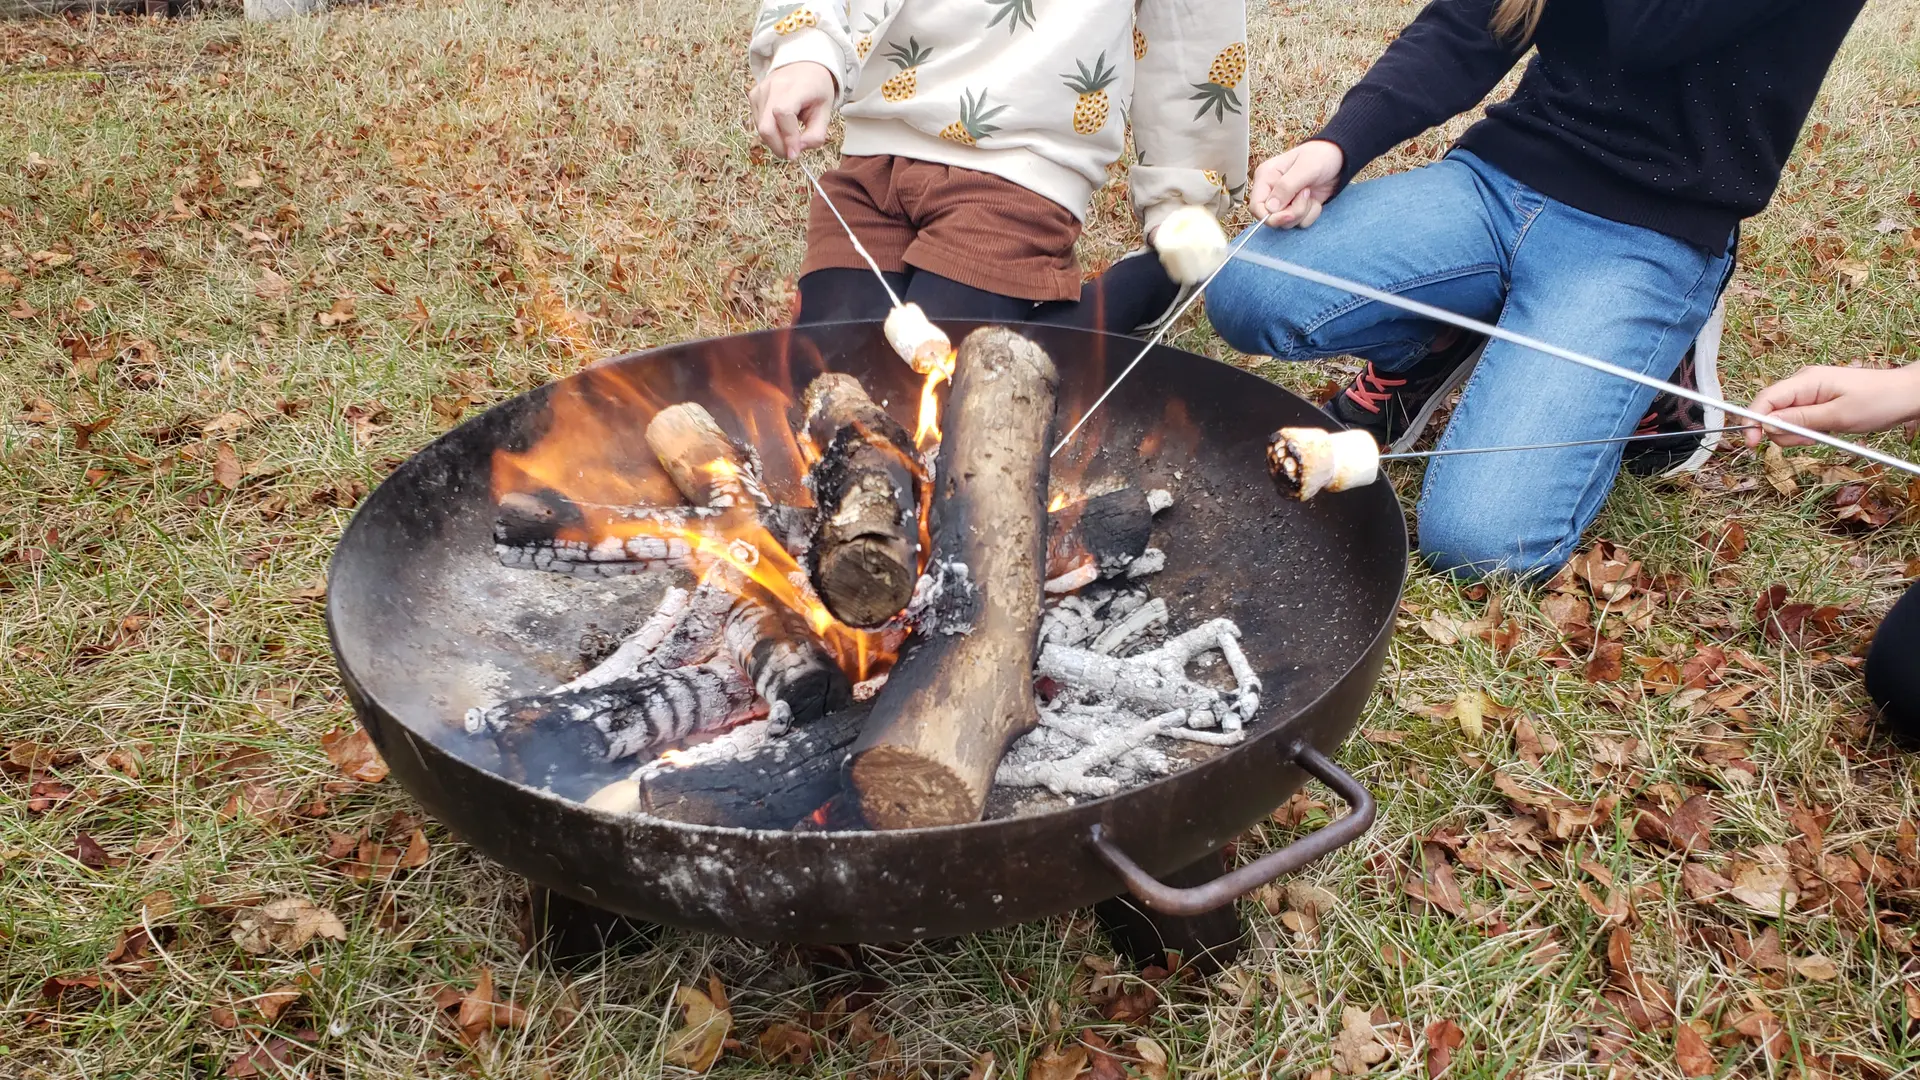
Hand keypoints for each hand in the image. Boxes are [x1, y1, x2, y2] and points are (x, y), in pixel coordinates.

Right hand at [750, 61, 836, 159]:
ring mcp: (760, 90)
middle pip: (766, 127)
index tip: (795, 155)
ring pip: (760, 129)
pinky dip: (770, 131)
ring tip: (791, 132)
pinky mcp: (753, 95)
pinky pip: (758, 123)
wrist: (804, 66)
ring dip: (776, 140)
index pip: (783, 114)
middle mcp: (773, 86)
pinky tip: (782, 123)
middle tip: (792, 153)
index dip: (787, 137)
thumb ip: (815, 135)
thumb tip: (796, 151)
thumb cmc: (817, 90)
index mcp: (795, 87)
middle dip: (778, 147)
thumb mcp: (825, 112)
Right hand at [1249, 140, 1344, 228]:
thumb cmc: (1321, 156)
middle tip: (1306, 194)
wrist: (1340, 159)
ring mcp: (1285, 201)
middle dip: (1292, 212)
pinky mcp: (1297, 208)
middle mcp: (1272, 191)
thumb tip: (1270, 208)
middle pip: (1272, 218)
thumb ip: (1286, 187)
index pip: (1256, 206)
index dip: (1270, 216)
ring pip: (1287, 223)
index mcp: (1266, 177)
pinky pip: (1300, 223)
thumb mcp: (1304, 168)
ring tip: (1310, 192)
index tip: (1289, 214)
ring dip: (1303, 212)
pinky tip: (1315, 199)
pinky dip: (1311, 214)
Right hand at [1743, 364, 1919, 447]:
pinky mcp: (1817, 402)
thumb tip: (1767, 424)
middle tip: (1810, 440)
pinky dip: (1806, 431)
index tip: (1752, 443)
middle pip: (1772, 411)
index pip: (1765, 399)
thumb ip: (1801, 420)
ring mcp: (1810, 392)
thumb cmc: (1879, 401)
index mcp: (1806, 381)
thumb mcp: (1839, 416)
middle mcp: (1803, 384)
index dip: (1753, 421)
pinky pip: (1799, 419)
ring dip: (1796, 434)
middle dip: (1782, 432)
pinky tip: (1825, 431)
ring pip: (1784, 419)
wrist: (1906, 395)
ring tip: (1823, 435)